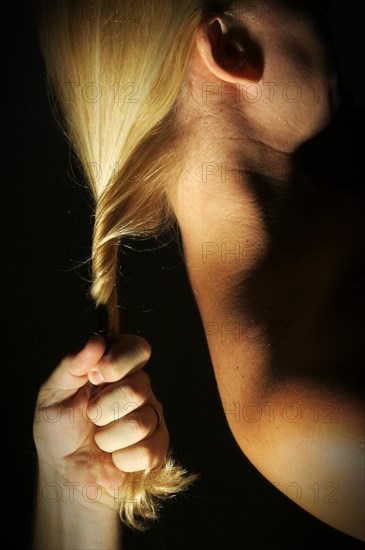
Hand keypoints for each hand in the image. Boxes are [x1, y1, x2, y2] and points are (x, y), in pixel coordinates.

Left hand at [33, 334, 167, 511]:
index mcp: (116, 369)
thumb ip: (71, 365)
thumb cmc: (60, 433)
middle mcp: (138, 388)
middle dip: (102, 408)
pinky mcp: (158, 447)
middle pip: (136, 388)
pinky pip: (147, 450)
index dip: (119, 361)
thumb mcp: (53, 394)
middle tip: (90, 417)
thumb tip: (96, 342)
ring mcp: (151, 417)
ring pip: (140, 423)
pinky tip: (113, 457)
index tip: (95, 376)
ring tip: (99, 440)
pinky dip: (120, 459)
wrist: (64, 475)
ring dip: (108, 438)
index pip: (137, 348)